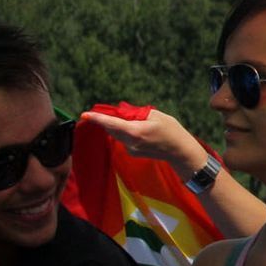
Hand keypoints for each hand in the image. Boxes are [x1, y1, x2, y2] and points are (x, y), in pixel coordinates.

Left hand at [81, 106, 205, 177]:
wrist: (179, 151)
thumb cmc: (171, 130)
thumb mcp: (155, 115)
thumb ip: (135, 113)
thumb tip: (121, 113)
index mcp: (135, 131)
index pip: (112, 123)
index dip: (98, 119)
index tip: (85, 115)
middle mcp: (130, 142)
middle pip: (112, 128)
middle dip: (106, 119)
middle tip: (103, 112)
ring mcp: (130, 149)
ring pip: (117, 133)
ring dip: (116, 125)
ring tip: (133, 120)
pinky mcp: (132, 152)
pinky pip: (123, 139)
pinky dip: (125, 132)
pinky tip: (139, 130)